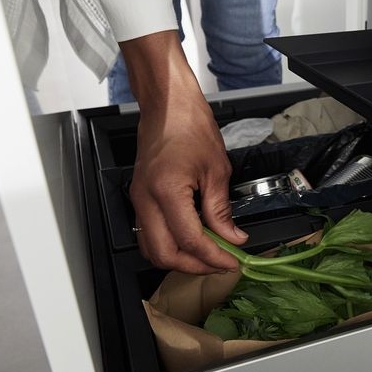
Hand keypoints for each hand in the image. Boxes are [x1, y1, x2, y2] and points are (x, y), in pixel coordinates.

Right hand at [121, 30, 247, 273]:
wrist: (168, 106)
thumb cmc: (191, 127)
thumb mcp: (217, 170)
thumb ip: (221, 210)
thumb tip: (232, 238)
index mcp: (167, 191)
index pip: (189, 240)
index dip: (213, 257)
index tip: (232, 262)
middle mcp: (145, 200)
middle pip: (163, 254)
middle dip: (194, 266)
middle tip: (220, 264)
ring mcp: (138, 200)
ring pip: (152, 249)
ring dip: (180, 259)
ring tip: (208, 255)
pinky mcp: (139, 198)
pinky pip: (149, 233)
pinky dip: (170, 244)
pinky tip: (193, 241)